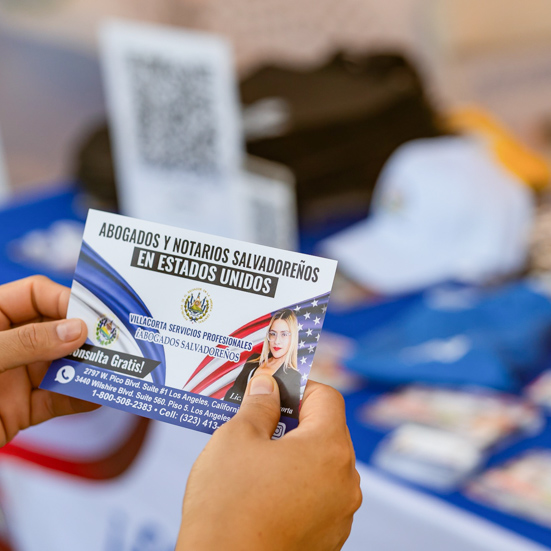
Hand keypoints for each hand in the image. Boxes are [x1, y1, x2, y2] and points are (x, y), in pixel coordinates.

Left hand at [0, 276, 98, 446]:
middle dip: (86, 336)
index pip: (37, 295)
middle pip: (57, 330)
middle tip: (115, 340)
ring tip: (116, 367)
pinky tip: (99, 395)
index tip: (91, 315)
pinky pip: (58, 400)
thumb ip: (26, 342)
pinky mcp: (21, 409)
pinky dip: (80, 398)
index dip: (66, 300)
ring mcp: (15, 377)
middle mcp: (7, 344)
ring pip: (63, 366)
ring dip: (89, 367)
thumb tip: (76, 331)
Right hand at [178, 376, 361, 550]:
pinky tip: (265, 489)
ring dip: (296, 452)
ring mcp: (340, 513)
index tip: (273, 388)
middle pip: (327, 430)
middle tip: (260, 418)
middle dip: (294, 419)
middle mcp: (345, 481)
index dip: (299, 385)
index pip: (327, 396)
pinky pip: (318, 495)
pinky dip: (298, 483)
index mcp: (329, 448)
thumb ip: (259, 405)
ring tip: (259, 456)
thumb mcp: (237, 438)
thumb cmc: (228, 505)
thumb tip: (267, 387)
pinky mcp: (328, 538)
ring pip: (322, 464)